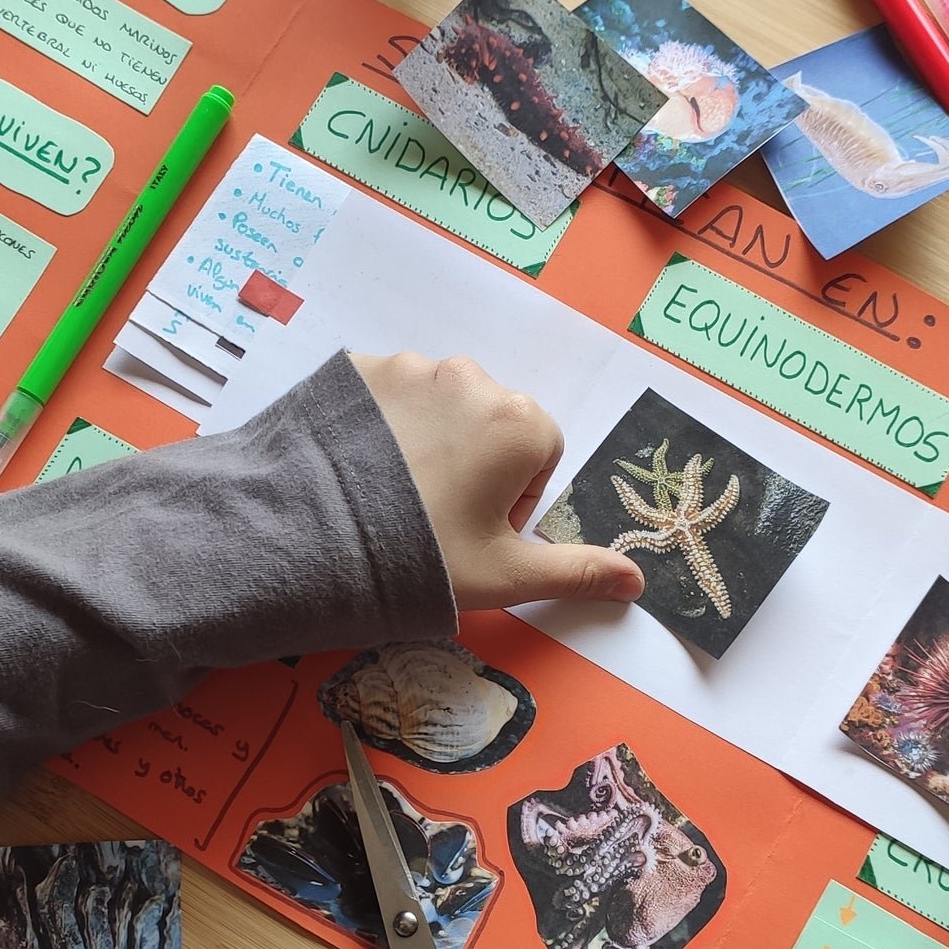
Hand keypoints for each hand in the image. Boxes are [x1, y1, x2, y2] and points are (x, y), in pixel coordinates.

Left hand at [352, 351, 644, 612]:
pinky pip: (387, 395)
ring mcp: (410, 366)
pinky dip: (382, 426)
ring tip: (390, 497)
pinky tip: (359, 472)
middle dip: (474, 464)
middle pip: (490, 422)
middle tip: (432, 517)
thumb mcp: (505, 576)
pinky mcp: (358, 368)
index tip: (476, 530)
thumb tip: (638, 582)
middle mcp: (471, 377)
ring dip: (428, 442)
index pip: (539, 452)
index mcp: (519, 420)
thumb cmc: (421, 558)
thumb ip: (576, 572)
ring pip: (438, 406)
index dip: (513, 499)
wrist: (310, 537)